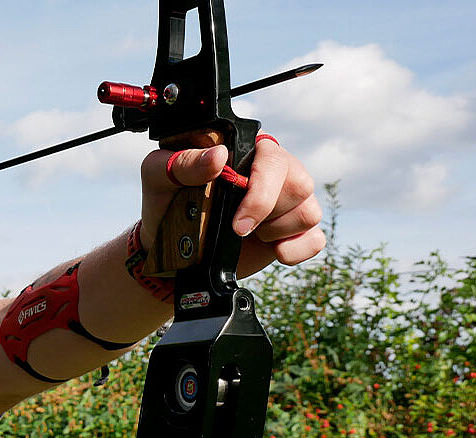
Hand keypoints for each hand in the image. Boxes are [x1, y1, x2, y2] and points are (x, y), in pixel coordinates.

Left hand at [139, 137, 324, 277]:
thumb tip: (218, 155)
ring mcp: (287, 201)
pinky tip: (271, 250)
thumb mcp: (159, 175)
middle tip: (236, 229)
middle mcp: (273, 170)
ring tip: (245, 234)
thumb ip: (184, 162)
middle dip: (267, 213)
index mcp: (245, 149)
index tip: (236, 221)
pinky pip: (315, 238)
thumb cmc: (166, 202)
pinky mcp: (293, 230)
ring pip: (309, 211)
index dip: (261, 190)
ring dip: (275, 231)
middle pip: (300, 184)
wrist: (171, 250)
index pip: (273, 158)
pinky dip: (295, 249)